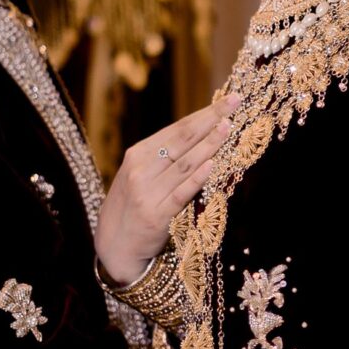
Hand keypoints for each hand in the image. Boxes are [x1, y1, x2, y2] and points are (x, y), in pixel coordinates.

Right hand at [95, 98, 236, 288]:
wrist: (114, 247)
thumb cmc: (132, 207)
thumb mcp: (139, 176)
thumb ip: (163, 158)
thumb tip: (200, 134)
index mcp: (138, 155)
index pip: (177, 129)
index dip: (204, 113)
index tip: (227, 100)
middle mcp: (141, 170)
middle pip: (182, 140)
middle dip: (211, 119)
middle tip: (235, 102)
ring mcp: (148, 193)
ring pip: (184, 163)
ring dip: (208, 144)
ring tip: (228, 127)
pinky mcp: (156, 217)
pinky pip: (180, 194)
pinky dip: (196, 178)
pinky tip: (211, 164)